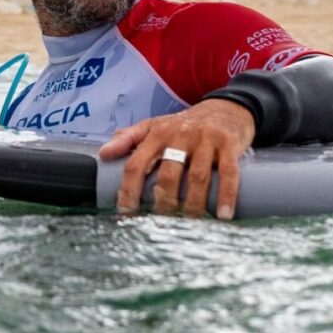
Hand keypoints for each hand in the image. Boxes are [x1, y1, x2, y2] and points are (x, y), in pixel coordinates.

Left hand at [98, 100, 254, 219]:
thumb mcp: (155, 125)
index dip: (129, 190)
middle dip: (163, 202)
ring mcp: (206, 139)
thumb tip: (103, 154)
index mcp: (157, 134)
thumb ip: (129, 138)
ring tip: (190, 225)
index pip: (137, 164)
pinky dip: (227, 196)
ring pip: (197, 177)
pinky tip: (224, 216)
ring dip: (193, 205)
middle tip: (162, 224)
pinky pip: (229, 173)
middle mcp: (180, 135)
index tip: (126, 213)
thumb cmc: (185, 124)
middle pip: (168, 175)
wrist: (226, 107)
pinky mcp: (229, 144)